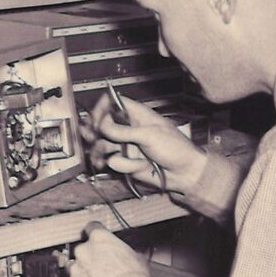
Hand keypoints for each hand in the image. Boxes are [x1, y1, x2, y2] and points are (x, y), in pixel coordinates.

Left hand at [67, 222, 151, 276]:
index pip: (92, 228)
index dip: (96, 234)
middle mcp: (83, 251)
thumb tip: (130, 255)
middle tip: (103, 266)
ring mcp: (75, 270)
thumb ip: (126, 252)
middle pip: (82, 250)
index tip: (99, 239)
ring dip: (83, 273)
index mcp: (99, 238)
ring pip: (75, 268)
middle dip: (90, 257)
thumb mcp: (137, 258)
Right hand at [82, 92, 206, 196]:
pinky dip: (112, 163)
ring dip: (100, 150)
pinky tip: (107, 164)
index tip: (96, 120)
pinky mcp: (126, 161)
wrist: (184, 173)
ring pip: (103, 144)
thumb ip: (124, 131)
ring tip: (102, 155)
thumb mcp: (150, 135)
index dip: (102, 109)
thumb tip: (103, 125)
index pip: (113, 103)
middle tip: (91, 138)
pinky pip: (112, 161)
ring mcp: (126, 145)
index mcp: (138, 115)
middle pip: (103, 125)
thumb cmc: (176, 148)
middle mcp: (129, 129)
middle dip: (94, 132)